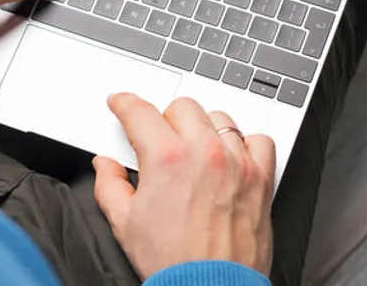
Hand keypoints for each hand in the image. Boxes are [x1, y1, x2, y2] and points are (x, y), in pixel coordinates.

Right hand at [92, 93, 275, 278]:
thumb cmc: (173, 263)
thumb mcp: (125, 224)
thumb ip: (110, 185)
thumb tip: (105, 166)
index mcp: (166, 158)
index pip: (140, 111)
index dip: (124, 103)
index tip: (121, 104)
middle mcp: (204, 152)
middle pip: (182, 107)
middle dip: (165, 118)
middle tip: (159, 140)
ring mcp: (236, 163)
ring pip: (219, 118)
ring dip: (203, 129)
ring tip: (194, 150)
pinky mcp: (260, 178)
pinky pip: (259, 140)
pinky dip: (245, 144)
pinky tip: (232, 157)